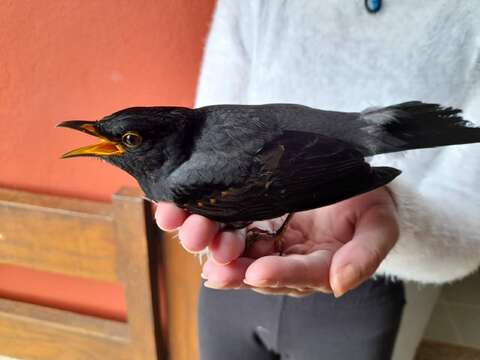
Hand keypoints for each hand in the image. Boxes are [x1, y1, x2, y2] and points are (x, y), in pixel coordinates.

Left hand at [155, 187, 398, 296]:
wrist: (357, 183)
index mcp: (321, 267)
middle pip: (260, 270)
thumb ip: (364, 256)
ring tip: (196, 238)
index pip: (300, 275)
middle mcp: (290, 260)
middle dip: (235, 267)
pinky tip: (191, 221)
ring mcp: (271, 241)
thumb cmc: (371, 205)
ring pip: (239, 252)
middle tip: (213, 264)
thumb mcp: (379, 227)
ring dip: (215, 248)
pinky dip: (211, 226)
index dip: (280, 274)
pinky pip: (232, 228)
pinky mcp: (257, 220)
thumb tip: (341, 285)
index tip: (257, 272)